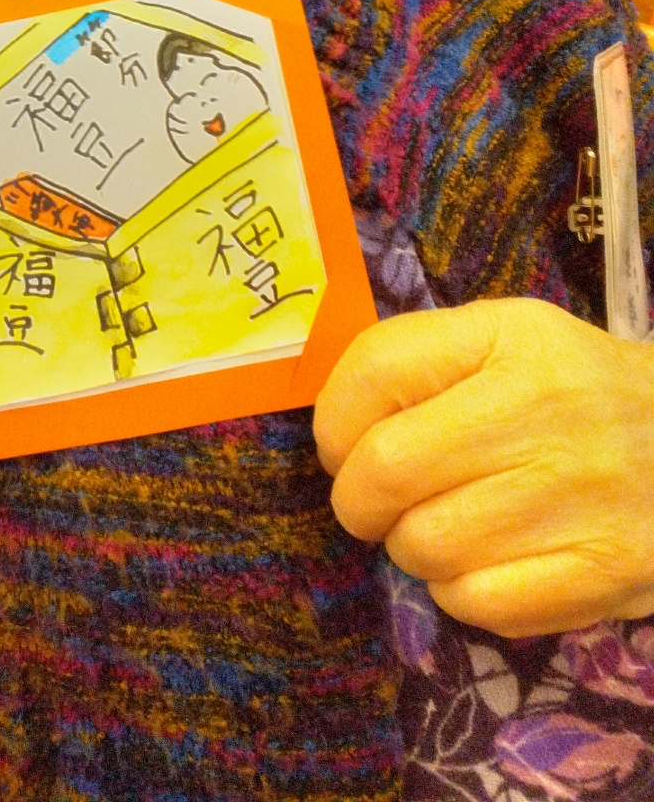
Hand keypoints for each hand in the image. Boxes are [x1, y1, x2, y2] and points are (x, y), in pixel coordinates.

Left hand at [314, 298, 653, 638]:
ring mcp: (580, 497)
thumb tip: (333, 435)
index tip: (339, 446)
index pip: (377, 369)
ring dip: (410, 546)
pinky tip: (483, 562)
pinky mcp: (605, 573)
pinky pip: (477, 602)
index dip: (332, 420)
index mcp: (512, 336)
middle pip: (386, 469)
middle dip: (356, 498)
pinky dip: (459, 592)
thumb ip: (417, 364)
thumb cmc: (573, 390)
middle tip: (373, 502)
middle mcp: (546, 409)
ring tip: (441, 526)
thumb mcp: (504, 341)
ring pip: (424, 545)